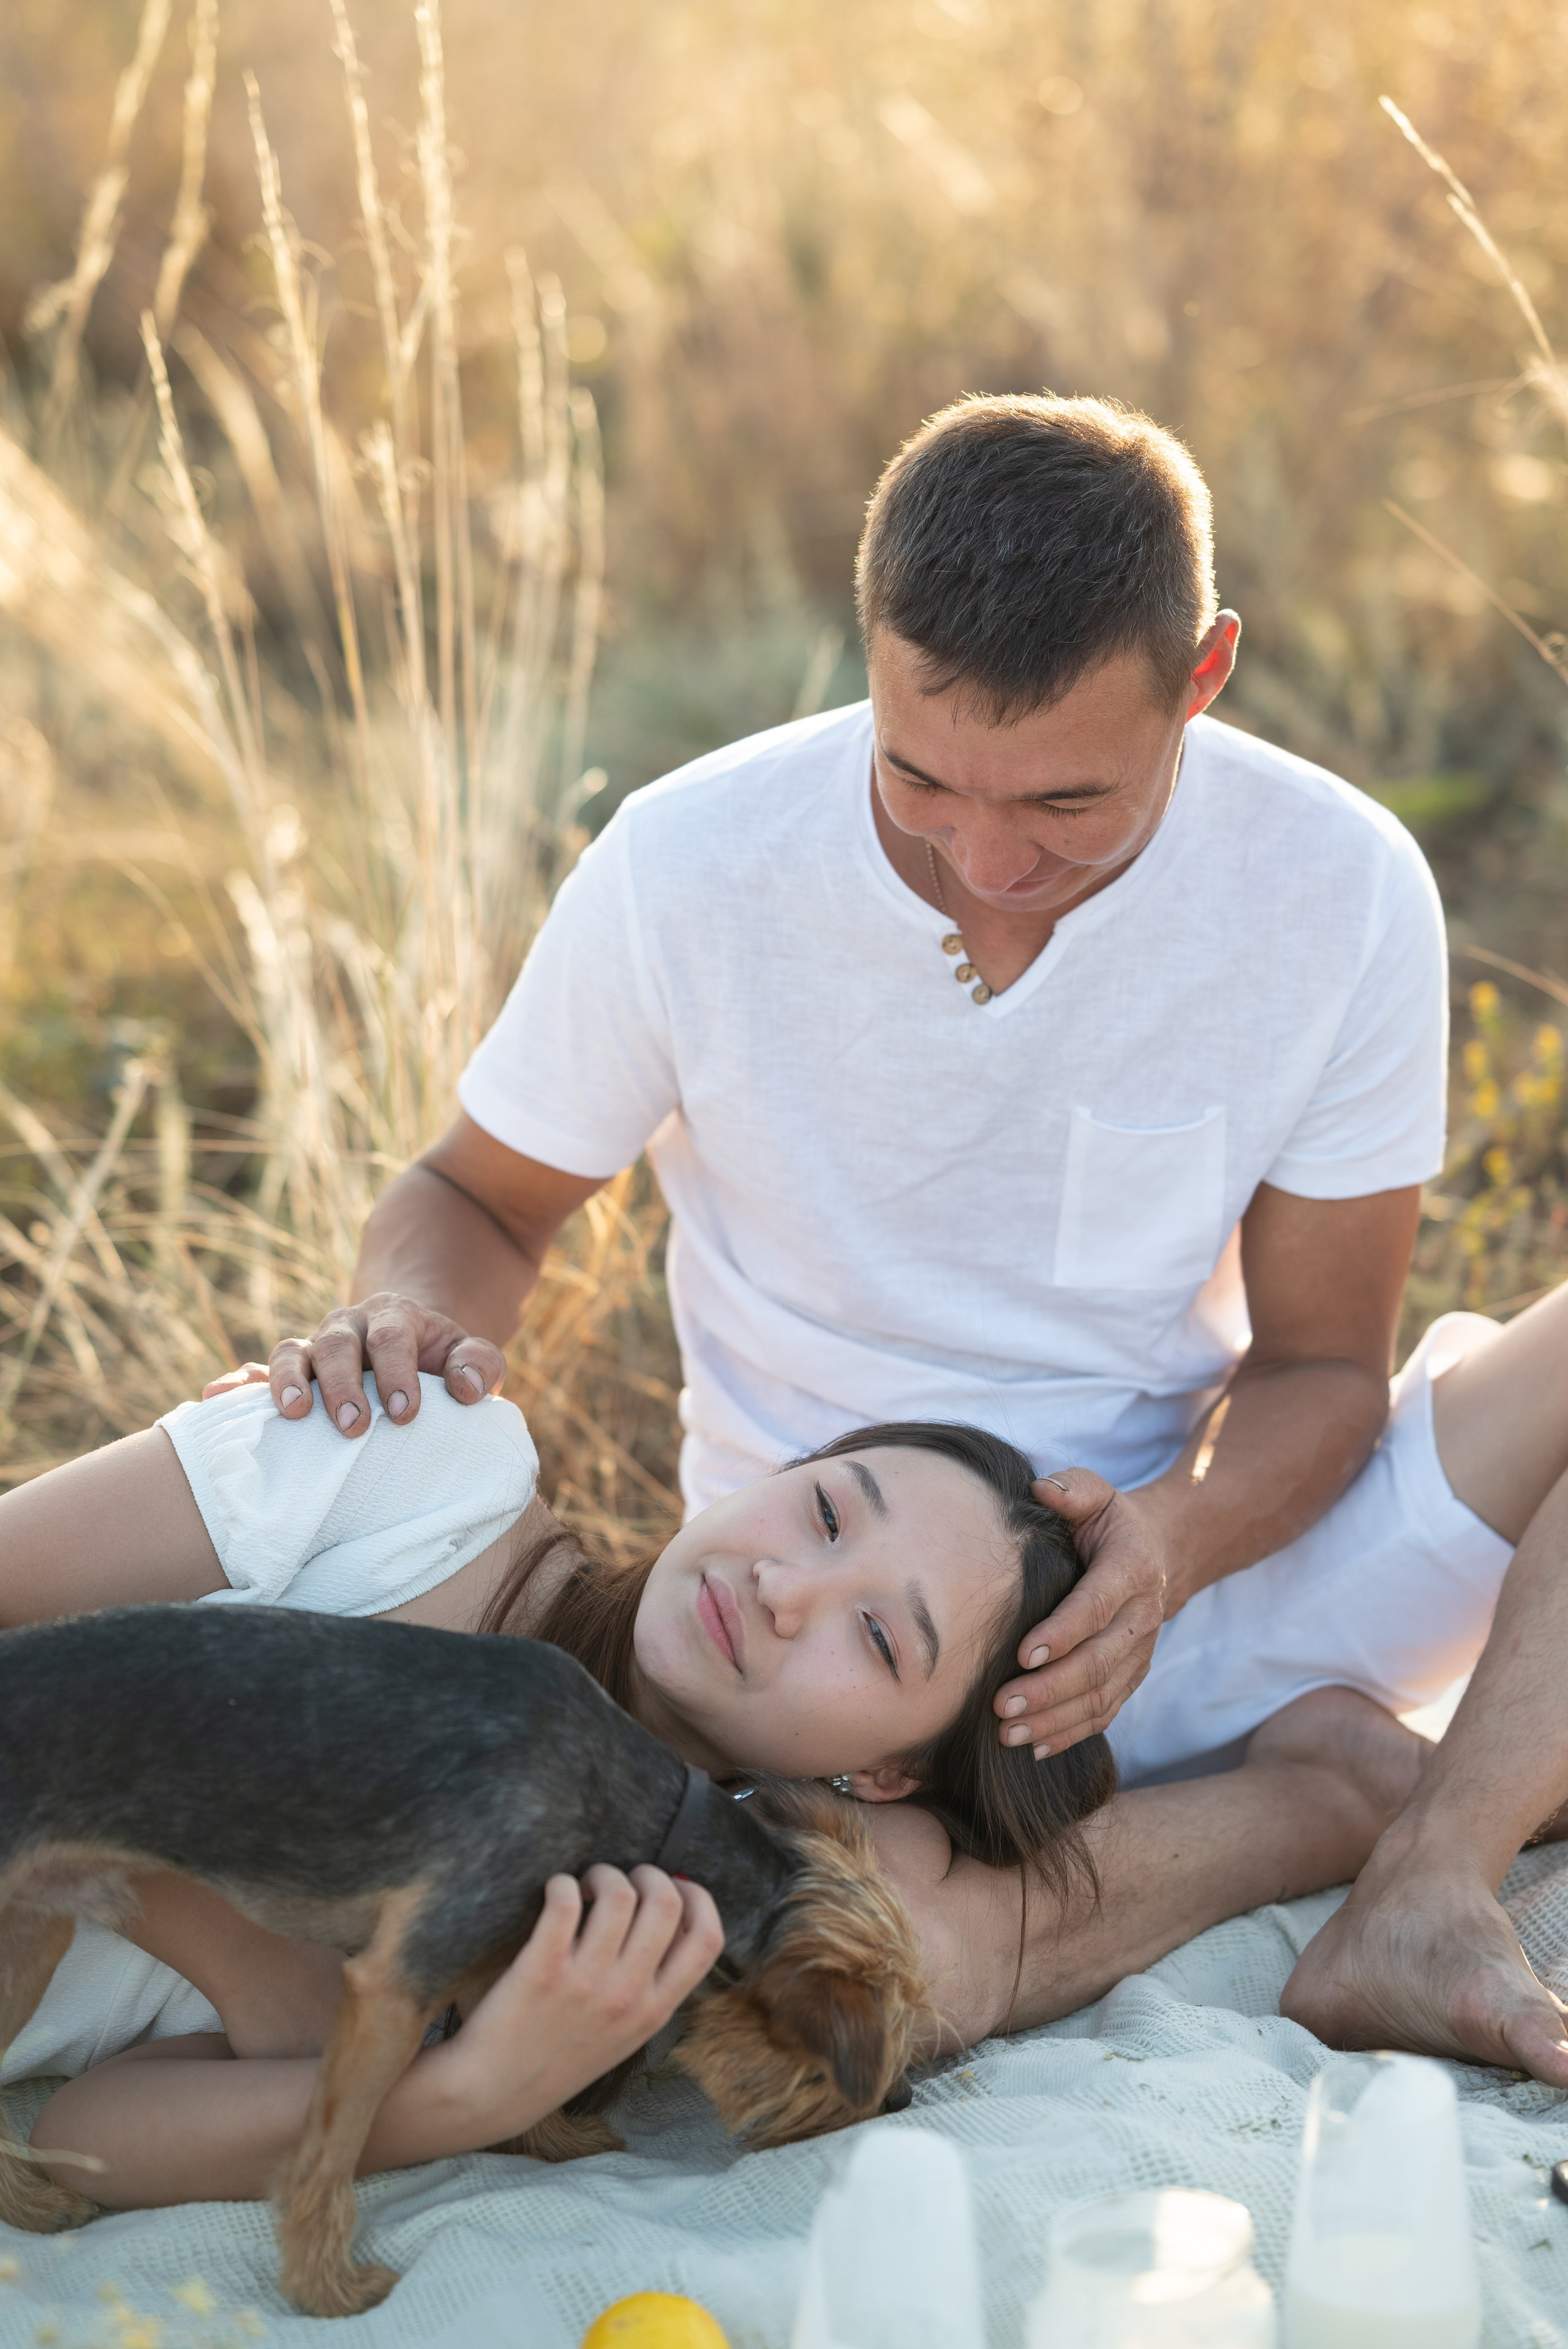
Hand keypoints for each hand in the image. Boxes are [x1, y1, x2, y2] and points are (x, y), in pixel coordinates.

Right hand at [200, 1293, 506, 1436]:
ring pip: (291, 1351)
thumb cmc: (443, 1363)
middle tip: (353, 1427)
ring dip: (286, 1380)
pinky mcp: (288, 1371)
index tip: (405, 1416)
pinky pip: (255, 1372)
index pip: (392, 1339)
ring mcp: (314, 1347)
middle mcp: (348, 1326)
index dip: (397, 1374)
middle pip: (337, 1344)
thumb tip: (465, 1390)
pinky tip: (214, 1398)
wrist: (410, 1350)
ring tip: (289, 1414)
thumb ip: (480, 1364)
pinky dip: (235, 1384)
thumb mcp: (471, 1355)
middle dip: (342, 1384)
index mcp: (394, 1317)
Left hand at [437, 1866, 724, 2142]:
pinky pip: (565, 1900)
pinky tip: (555, 1894)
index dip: (699, 1899)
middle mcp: (627, 1996)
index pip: (707, 1941)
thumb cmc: (560, 2057)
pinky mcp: (542, 1968)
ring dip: (603, 1875)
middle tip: (624, 1880)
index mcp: (655, 2012)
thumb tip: (669, 1919)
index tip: (678, 1885)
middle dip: (648, 1874)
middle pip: (665, 1903)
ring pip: (618, 1893)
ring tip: (586, 1886)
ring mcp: (586, 1982)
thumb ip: (651, 1988)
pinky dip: (561, 1884)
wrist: (494, 2093)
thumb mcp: (626, 2035)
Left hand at [993, 1470, 1166, 1756]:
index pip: (1096, 1606)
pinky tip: (1035, 1746)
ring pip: (1100, 1696)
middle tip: (1001, 1705)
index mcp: (1131, 1569)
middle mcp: (1142, 1617)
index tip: (1022, 1654)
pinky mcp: (1132, 1676)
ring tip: (1007, 1733)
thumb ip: (1072, 1488)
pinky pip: (1105, 1712)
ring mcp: (1139, 1653)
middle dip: (1049, 1689)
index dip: (1063, 1632)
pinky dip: (1071, 1734)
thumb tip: (1042, 1489)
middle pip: (1097, 1663)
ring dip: (1054, 1720)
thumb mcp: (1096, 1492)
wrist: (1159, 1553)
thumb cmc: (1109, 1521)